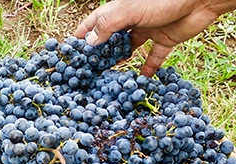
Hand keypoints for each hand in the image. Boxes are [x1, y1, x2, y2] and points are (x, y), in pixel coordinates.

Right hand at [75, 0, 220, 76]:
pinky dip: (148, 69)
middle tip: (88, 72)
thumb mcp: (130, 10)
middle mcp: (130, 20)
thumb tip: (89, 44)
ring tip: (109, 78)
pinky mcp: (165, 39)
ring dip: (120, 62)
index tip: (70, 54)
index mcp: (118, 10)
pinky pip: (153, 57)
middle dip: (99, 53)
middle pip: (109, 39)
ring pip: (128, 49)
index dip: (81, 37)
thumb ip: (108, 26)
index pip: (93, 24)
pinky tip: (141, 81)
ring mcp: (147, 30)